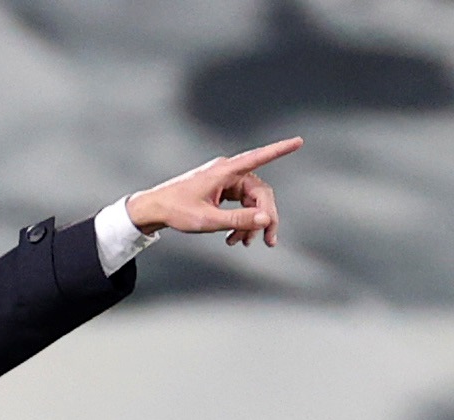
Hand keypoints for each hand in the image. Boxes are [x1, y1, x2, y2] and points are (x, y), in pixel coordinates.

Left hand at [127, 138, 301, 246]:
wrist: (155, 209)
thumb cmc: (177, 210)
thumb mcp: (209, 220)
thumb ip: (239, 219)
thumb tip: (266, 219)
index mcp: (224, 171)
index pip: (258, 157)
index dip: (280, 150)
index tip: (298, 141)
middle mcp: (228, 172)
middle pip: (261, 192)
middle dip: (266, 217)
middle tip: (269, 241)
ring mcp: (226, 181)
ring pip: (253, 201)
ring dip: (252, 224)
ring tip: (243, 244)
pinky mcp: (223, 190)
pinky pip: (242, 205)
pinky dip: (242, 222)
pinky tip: (235, 238)